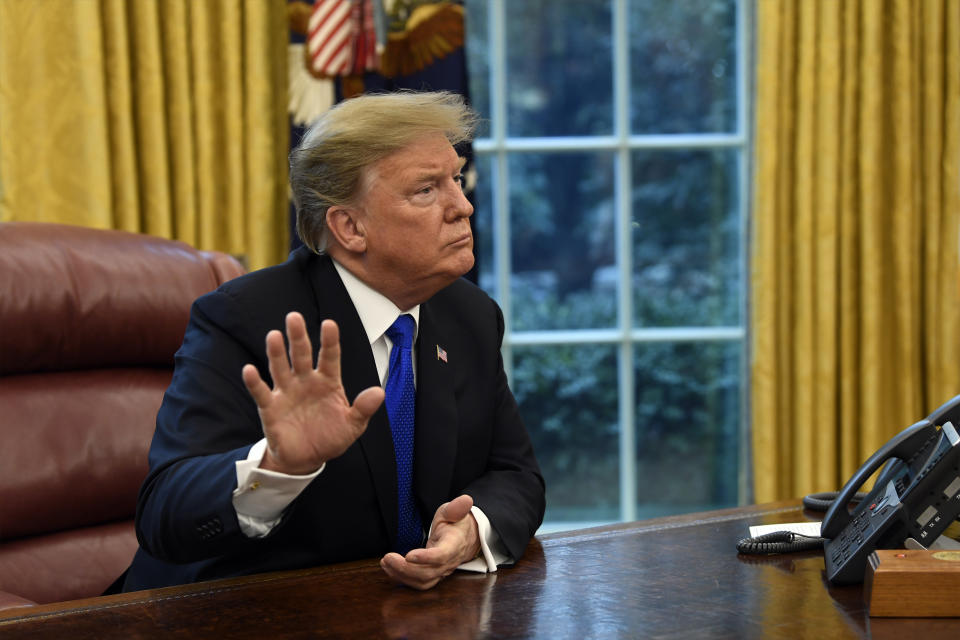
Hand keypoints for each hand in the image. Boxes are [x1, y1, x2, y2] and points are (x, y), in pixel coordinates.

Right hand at [242, 312, 384, 474]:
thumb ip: (363, 408)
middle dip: (298, 337)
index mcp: (328, 382)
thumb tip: (379, 393)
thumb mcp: (353, 425)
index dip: (329, 341)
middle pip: (302, 355)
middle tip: (294, 317)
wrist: (307, 459)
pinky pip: (261, 393)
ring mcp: (287, 392)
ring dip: (276, 353)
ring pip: (280, 368)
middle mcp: (306, 382)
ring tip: (273, 335)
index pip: (330, 357)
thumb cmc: (330, 437)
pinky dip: (254, 382)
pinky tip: (249, 370)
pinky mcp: (270, 408)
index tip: (329, 324)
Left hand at [380, 495, 480, 589]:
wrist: (466, 538)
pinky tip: (389, 569)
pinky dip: (403, 579)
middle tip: (388, 557)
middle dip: (406, 568)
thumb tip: (466, 500)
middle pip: (428, 573)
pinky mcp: (434, 575)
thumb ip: (457, 507)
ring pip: (422, 581)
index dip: (425, 558)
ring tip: (386, 562)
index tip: (408, 555)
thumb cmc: (457, 523)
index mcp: (454, 545)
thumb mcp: (455, 511)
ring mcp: (441, 571)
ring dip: (401, 575)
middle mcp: (448, 562)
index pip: (441, 555)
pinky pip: (419, 583)